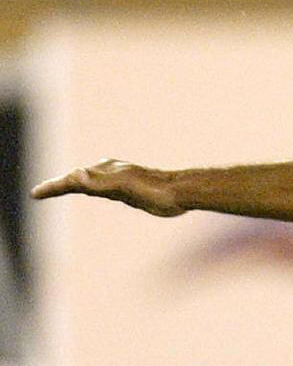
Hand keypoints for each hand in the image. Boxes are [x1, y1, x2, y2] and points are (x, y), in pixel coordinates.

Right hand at [32, 160, 184, 216]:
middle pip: (78, 178)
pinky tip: (95, 190)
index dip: (54, 187)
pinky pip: (104, 186)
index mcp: (106, 172)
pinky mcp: (131, 187)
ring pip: (91, 180)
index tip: (36, 193)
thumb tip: (75, 175)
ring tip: (60, 188)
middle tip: (40, 192)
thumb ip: (99, 183)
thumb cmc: (155, 191)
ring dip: (74, 184)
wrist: (183, 191)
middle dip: (59, 185)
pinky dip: (92, 187)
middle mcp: (111, 172)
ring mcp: (121, 179)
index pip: (73, 180)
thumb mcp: (124, 187)